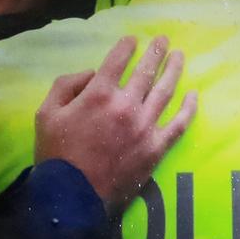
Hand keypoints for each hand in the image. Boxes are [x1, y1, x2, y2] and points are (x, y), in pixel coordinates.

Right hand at [34, 35, 195, 210]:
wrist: (72, 198)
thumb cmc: (56, 155)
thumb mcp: (46, 113)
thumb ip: (65, 85)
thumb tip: (90, 73)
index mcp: (98, 94)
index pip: (118, 60)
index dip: (126, 46)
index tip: (133, 40)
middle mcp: (126, 105)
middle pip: (146, 71)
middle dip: (156, 52)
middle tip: (163, 40)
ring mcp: (145, 127)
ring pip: (165, 91)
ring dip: (173, 70)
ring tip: (179, 56)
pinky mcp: (156, 148)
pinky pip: (178, 124)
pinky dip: (188, 108)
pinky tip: (194, 95)